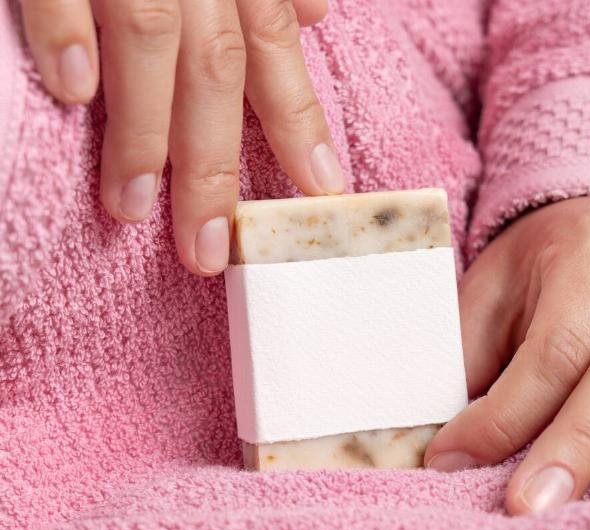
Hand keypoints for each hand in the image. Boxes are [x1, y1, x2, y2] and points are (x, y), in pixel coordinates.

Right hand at [21, 0, 344, 274]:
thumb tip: (317, 14)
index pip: (276, 55)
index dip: (302, 128)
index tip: (323, 194)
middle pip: (216, 73)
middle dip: (215, 167)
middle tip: (210, 249)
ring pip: (149, 44)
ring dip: (141, 133)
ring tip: (132, 207)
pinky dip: (69, 33)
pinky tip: (73, 93)